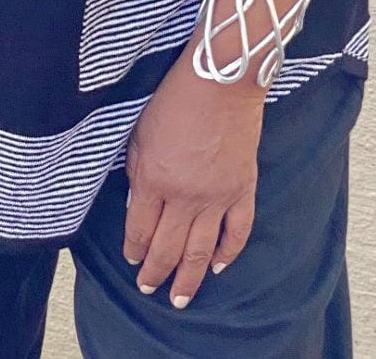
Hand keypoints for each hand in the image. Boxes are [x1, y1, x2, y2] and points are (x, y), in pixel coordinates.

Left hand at [123, 48, 265, 307]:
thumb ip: (137, 172)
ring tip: (180, 299)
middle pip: (168, 248)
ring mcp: (217, 196)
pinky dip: (228, 254)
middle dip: (155, 273)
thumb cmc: (175, 96)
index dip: (134, 249)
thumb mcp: (141, 131)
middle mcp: (185, 196)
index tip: (131, 259)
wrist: (222, 76)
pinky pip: (237, 232)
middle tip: (149, 288)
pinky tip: (217, 267)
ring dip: (188, 279)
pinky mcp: (243, 189)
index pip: (139, 229)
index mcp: (154, 179)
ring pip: (200, 252)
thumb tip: (139, 204)